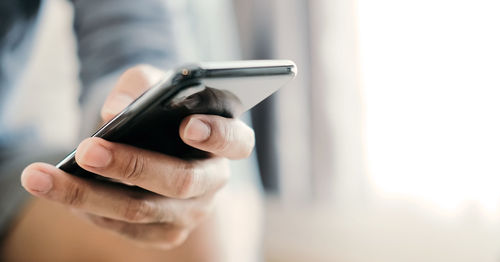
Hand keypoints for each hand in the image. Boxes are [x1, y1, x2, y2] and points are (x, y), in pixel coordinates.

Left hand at [21, 65, 254, 248]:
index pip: (236, 142)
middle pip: (181, 180)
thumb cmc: (162, 110)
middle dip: (133, 165)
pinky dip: (87, 207)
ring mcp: (191, 213)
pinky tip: (58, 189)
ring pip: (141, 210)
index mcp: (226, 143)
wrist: (159, 146)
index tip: (187, 126)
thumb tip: (114, 111)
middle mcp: (213, 182)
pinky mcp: (165, 234)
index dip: (217, 136)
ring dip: (88, 193)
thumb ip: (142, 85)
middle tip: (88, 149)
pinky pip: (123, 228)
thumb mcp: (156, 85)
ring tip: (40, 175)